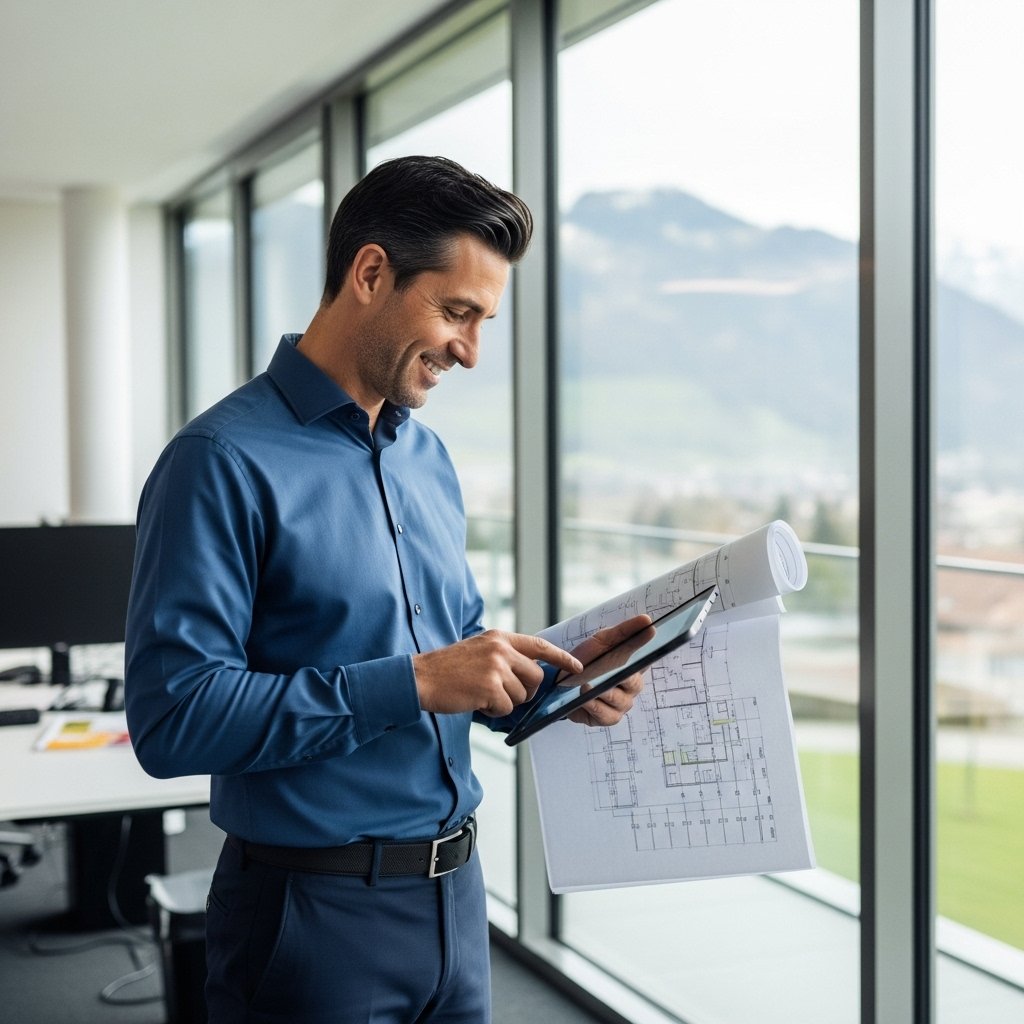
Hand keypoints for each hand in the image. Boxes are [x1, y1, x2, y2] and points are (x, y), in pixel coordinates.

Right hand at [413, 631, 583, 716]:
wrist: (422, 677)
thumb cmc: (448, 668)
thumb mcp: (479, 650)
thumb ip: (505, 656)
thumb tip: (532, 674)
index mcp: (499, 638)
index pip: (539, 646)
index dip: (561, 657)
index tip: (576, 666)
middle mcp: (501, 649)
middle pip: (536, 677)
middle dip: (526, 692)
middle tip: (506, 695)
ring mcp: (496, 667)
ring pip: (521, 695)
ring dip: (505, 702)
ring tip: (482, 694)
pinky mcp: (490, 687)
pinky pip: (506, 708)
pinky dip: (494, 711)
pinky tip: (477, 702)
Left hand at [563, 614, 652, 728]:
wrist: (561, 679)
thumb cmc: (588, 658)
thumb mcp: (604, 640)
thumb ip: (626, 631)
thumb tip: (648, 620)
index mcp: (636, 666)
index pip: (647, 661)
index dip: (646, 656)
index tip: (642, 649)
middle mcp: (632, 688)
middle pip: (633, 683)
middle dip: (620, 677)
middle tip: (608, 670)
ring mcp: (621, 705)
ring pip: (618, 700)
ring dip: (602, 692)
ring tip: (587, 685)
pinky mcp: (607, 718)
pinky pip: (605, 715)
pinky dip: (594, 706)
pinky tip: (583, 699)